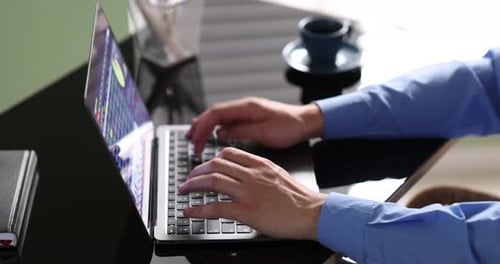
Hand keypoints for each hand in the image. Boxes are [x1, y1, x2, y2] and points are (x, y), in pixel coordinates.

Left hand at [178, 147, 326, 239]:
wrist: (313, 212)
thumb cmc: (299, 198)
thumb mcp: (278, 175)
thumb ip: (259, 173)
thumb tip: (243, 176)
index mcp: (260, 164)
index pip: (229, 153)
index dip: (211, 158)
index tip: (204, 165)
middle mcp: (252, 174)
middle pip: (216, 164)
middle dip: (197, 171)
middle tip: (189, 179)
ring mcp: (249, 192)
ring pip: (213, 180)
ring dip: (193, 185)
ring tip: (184, 190)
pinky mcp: (248, 211)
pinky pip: (217, 207)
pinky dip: (199, 209)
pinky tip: (191, 212)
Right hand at [186, 97, 323, 153]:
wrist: (306, 121)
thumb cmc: (290, 126)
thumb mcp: (265, 132)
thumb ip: (241, 131)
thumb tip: (220, 133)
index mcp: (246, 107)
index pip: (216, 113)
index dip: (202, 127)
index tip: (195, 141)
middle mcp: (244, 106)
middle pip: (213, 113)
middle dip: (199, 127)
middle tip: (190, 142)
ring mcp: (246, 110)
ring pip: (219, 116)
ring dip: (205, 126)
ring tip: (194, 138)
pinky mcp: (250, 116)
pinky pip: (227, 120)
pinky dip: (215, 127)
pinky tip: (211, 134)